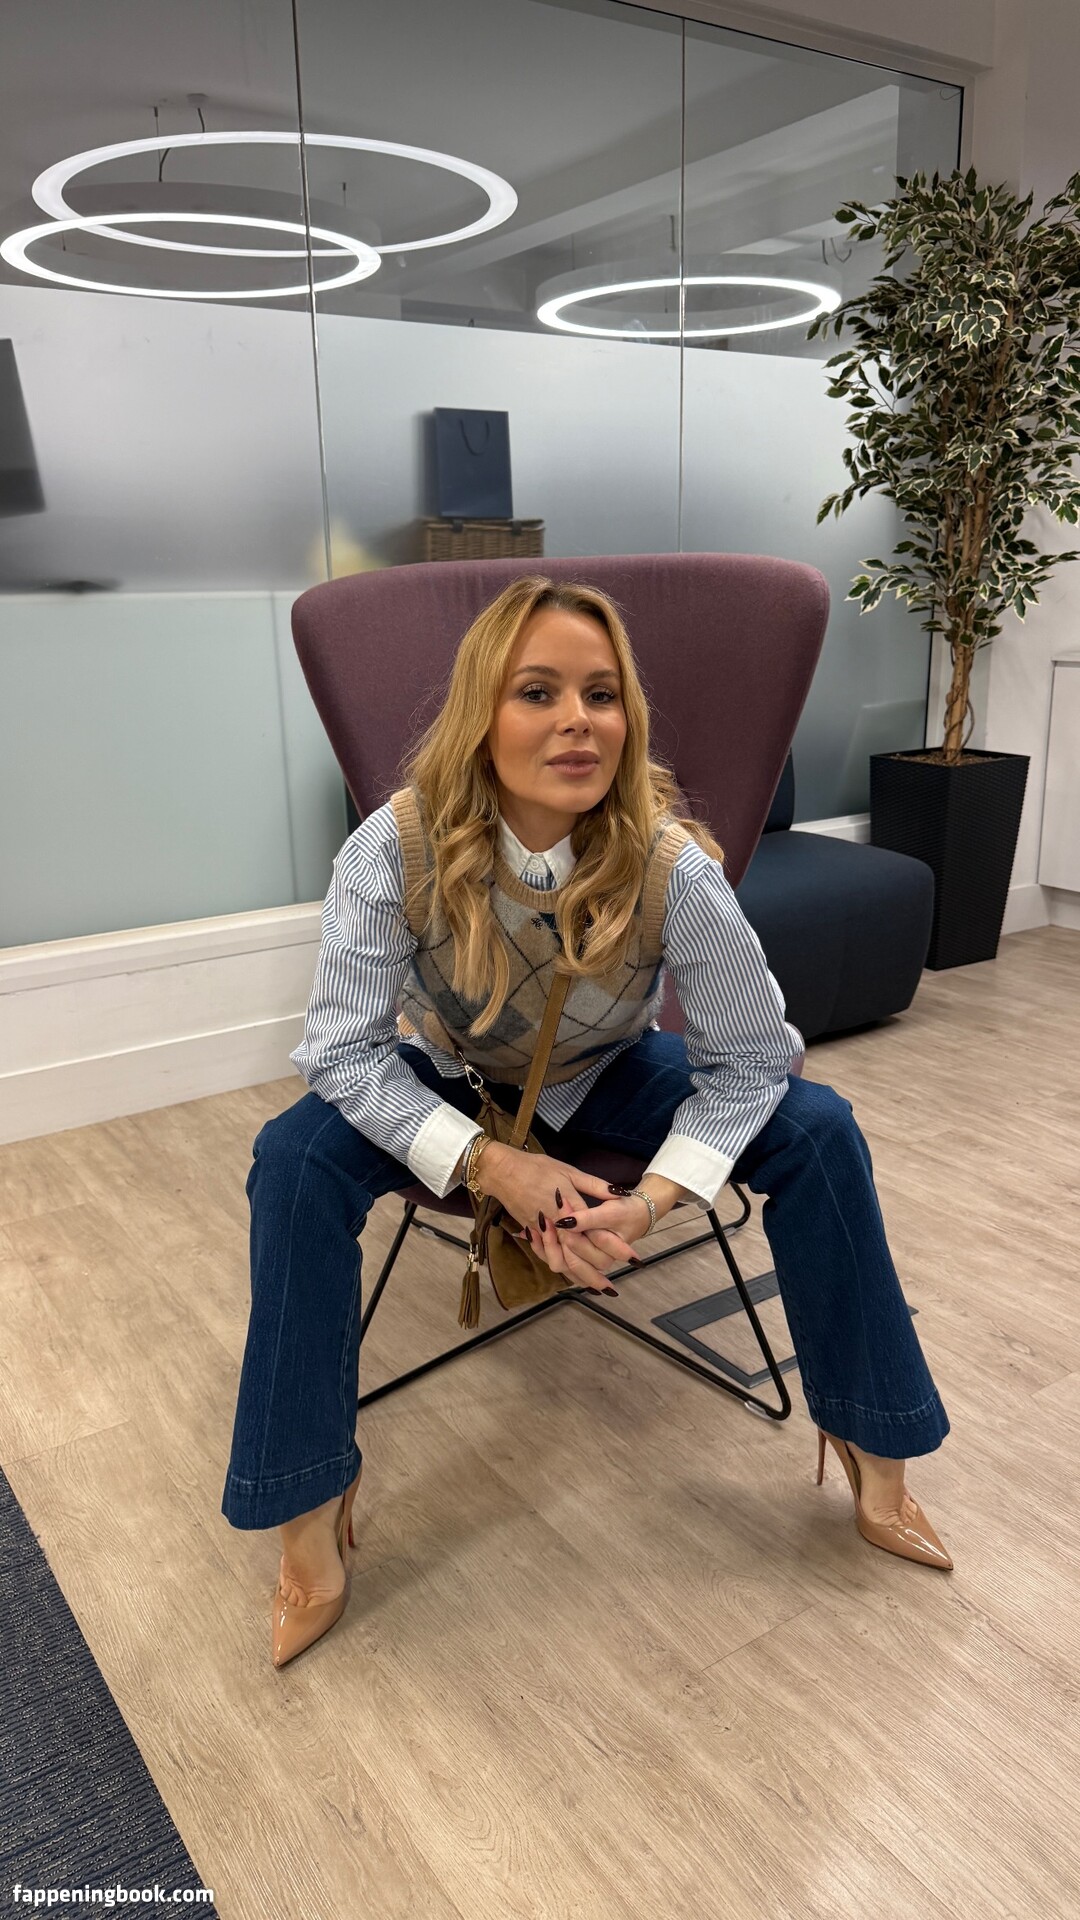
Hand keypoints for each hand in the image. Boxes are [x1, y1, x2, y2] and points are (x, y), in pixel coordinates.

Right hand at [480, 1143, 652, 1293]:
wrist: (503, 1172)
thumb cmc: (537, 1168)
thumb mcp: (569, 1171)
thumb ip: (595, 1185)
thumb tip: (620, 1192)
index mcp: (568, 1206)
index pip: (595, 1231)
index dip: (614, 1246)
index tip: (629, 1256)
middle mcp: (556, 1224)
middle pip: (578, 1255)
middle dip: (596, 1274)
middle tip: (612, 1288)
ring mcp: (542, 1231)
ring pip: (561, 1262)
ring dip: (577, 1277)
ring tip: (593, 1288)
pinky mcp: (532, 1233)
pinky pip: (547, 1257)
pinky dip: (560, 1268)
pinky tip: (571, 1275)